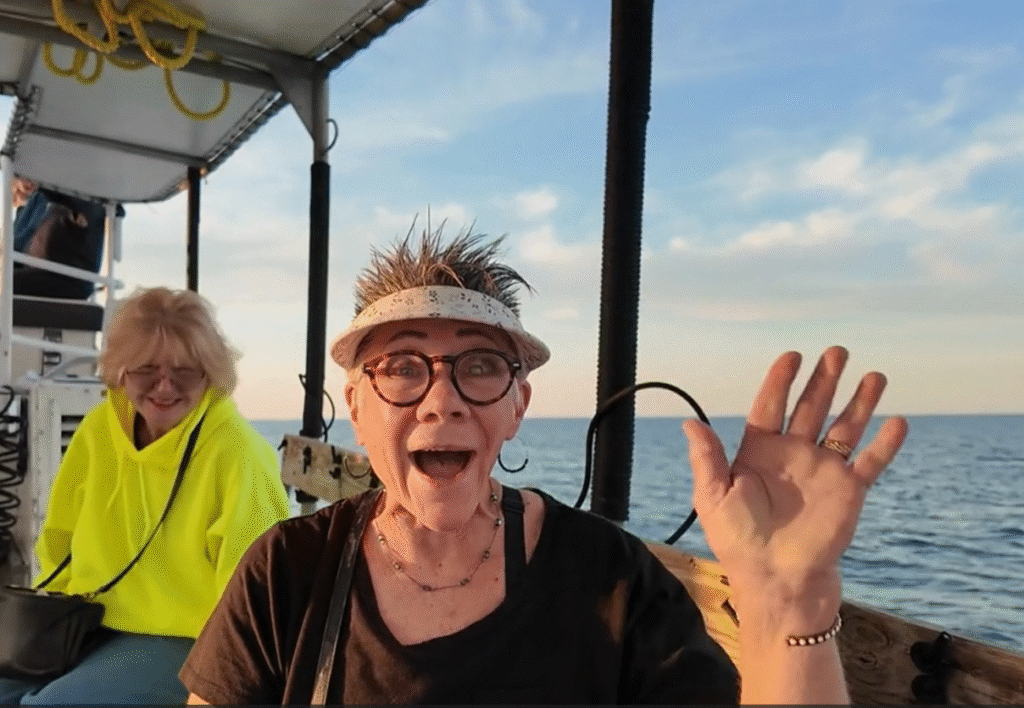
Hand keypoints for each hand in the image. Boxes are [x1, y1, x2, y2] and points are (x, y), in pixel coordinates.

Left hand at [682, 346, 907, 589]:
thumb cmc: (739, 543)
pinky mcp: (849, 493)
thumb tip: (690, 421)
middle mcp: (793, 456)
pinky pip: (870, 463)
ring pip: (845, 427)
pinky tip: (896, 421)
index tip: (792, 356)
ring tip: (874, 375)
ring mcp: (823, 472)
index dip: (780, 381)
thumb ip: (707, 459)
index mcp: (759, 453)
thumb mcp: (713, 498)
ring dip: (860, 402)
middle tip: (837, 351)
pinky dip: (885, 444)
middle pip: (811, 408)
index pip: (770, 407)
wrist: (778, 582)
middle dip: (824, 380)